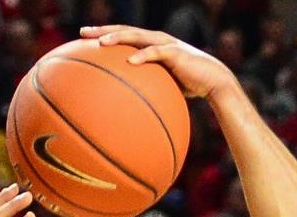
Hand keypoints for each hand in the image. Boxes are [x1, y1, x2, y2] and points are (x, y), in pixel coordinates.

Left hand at [82, 26, 237, 99]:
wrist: (213, 81)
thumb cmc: (188, 85)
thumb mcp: (163, 84)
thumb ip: (146, 86)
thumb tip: (127, 105)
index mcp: (150, 44)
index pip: (123, 36)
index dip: (103, 34)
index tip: (83, 38)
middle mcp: (155, 39)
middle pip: (124, 30)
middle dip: (103, 30)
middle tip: (83, 33)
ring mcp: (165, 44)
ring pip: (137, 36)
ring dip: (119, 37)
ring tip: (102, 42)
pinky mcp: (176, 53)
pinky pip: (156, 53)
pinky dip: (143, 56)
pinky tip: (130, 62)